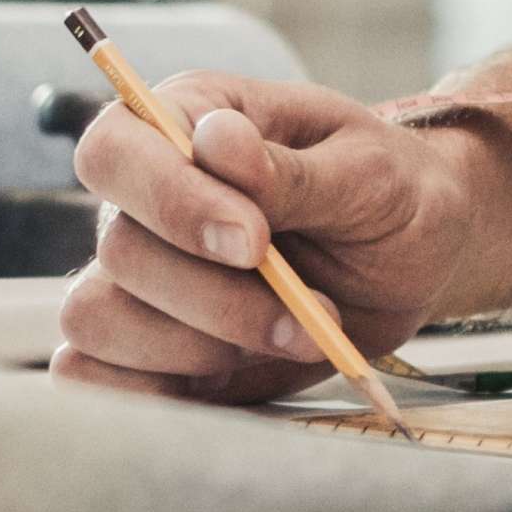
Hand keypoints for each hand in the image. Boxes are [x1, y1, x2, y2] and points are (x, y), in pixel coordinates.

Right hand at [53, 73, 484, 403]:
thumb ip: (289, 169)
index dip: (170, 201)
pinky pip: (93, 375)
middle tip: (313, 307)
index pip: (116, 149)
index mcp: (189, 120)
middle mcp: (147, 195)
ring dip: (200, 346)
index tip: (254, 243)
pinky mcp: (145, 345)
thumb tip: (215, 139)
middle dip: (218, 297)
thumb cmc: (392, 193)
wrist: (418, 261)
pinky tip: (232, 375)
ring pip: (98, 318)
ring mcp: (140, 274)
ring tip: (294, 335)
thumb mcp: (367, 172)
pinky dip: (154, 391)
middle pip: (120, 250)